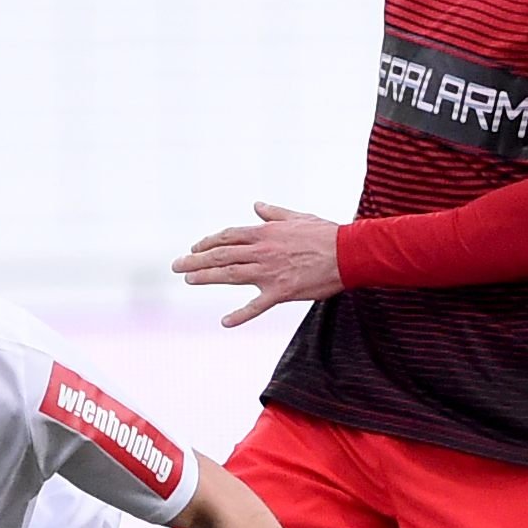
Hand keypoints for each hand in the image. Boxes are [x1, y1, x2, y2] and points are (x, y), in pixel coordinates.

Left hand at [173, 202, 343, 327]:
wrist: (350, 253)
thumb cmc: (326, 234)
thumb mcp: (297, 217)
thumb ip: (273, 213)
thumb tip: (256, 205)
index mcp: (265, 233)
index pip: (228, 236)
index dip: (208, 242)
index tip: (194, 248)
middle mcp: (262, 251)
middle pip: (221, 255)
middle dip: (195, 260)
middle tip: (177, 266)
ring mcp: (269, 272)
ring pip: (230, 275)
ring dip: (206, 277)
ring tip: (189, 280)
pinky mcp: (281, 292)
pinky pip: (256, 306)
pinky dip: (240, 315)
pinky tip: (225, 322)